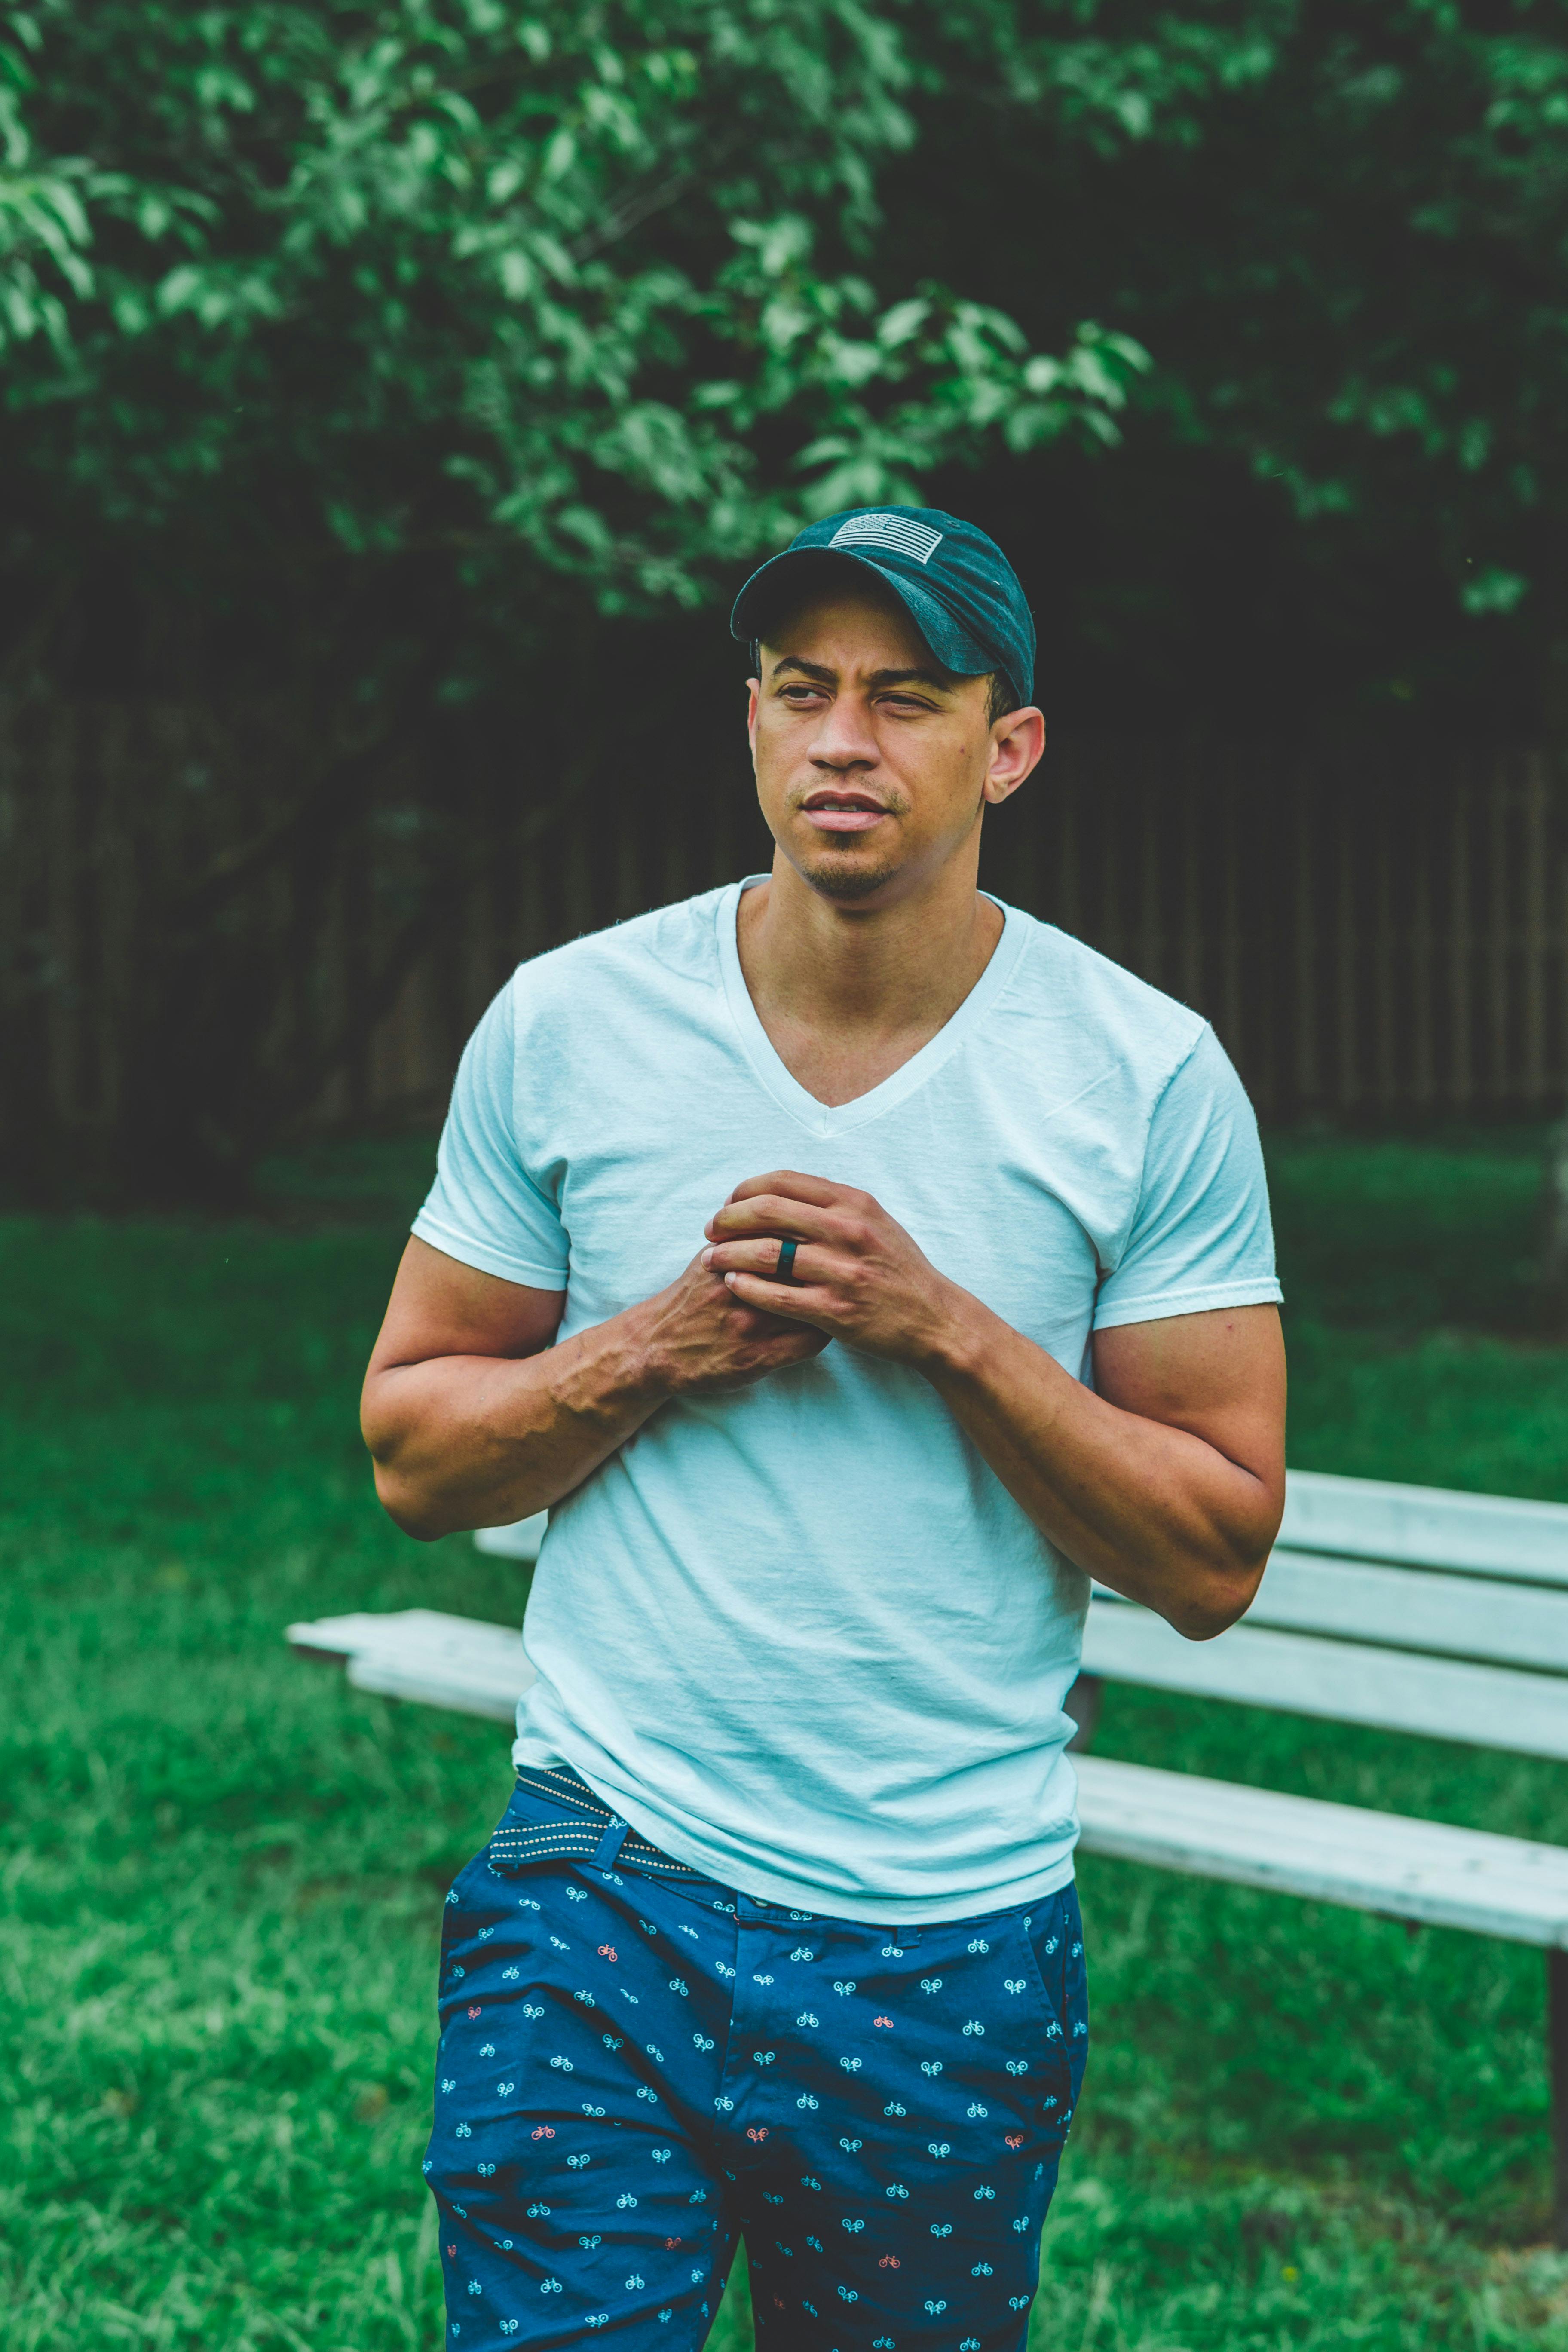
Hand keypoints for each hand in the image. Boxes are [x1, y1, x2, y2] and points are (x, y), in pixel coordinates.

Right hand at [633, 1249, 831, 1395]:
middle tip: (843, 1261)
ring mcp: (752, 1327)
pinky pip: (809, 1344)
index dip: (815, 1234)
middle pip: (804, 1267)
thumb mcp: (709, 1258)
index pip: (788, 1236)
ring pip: (813, 1304)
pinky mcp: (759, 1358)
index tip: (829, 1235)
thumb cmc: (689, 1299)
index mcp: (731, 1259)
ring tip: (839, 1290)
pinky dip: (825, 1330)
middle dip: (829, 1262)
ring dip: (832, 1296)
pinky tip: (827, 1323)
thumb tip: (782, 1208)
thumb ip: (743, 1235)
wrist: (656, 1347)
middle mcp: (742, 1290)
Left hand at [701, 1171, 967, 1366]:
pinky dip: (747, 1287)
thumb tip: (787, 1190)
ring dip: (729, 1253)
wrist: (933, 1318)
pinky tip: (732, 1284)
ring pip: (767, 1252)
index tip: (728, 1202)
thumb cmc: (899, 1269)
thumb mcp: (875, 1222)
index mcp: (854, 1203)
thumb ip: (835, 1205)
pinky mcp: (835, 1310)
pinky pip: (777, 1294)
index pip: (784, 1181)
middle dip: (728, 1218)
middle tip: (710, 1230)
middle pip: (768, 1211)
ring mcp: (842, 1271)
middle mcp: (848, 1231)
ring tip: (709, 1258)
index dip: (745, 1189)